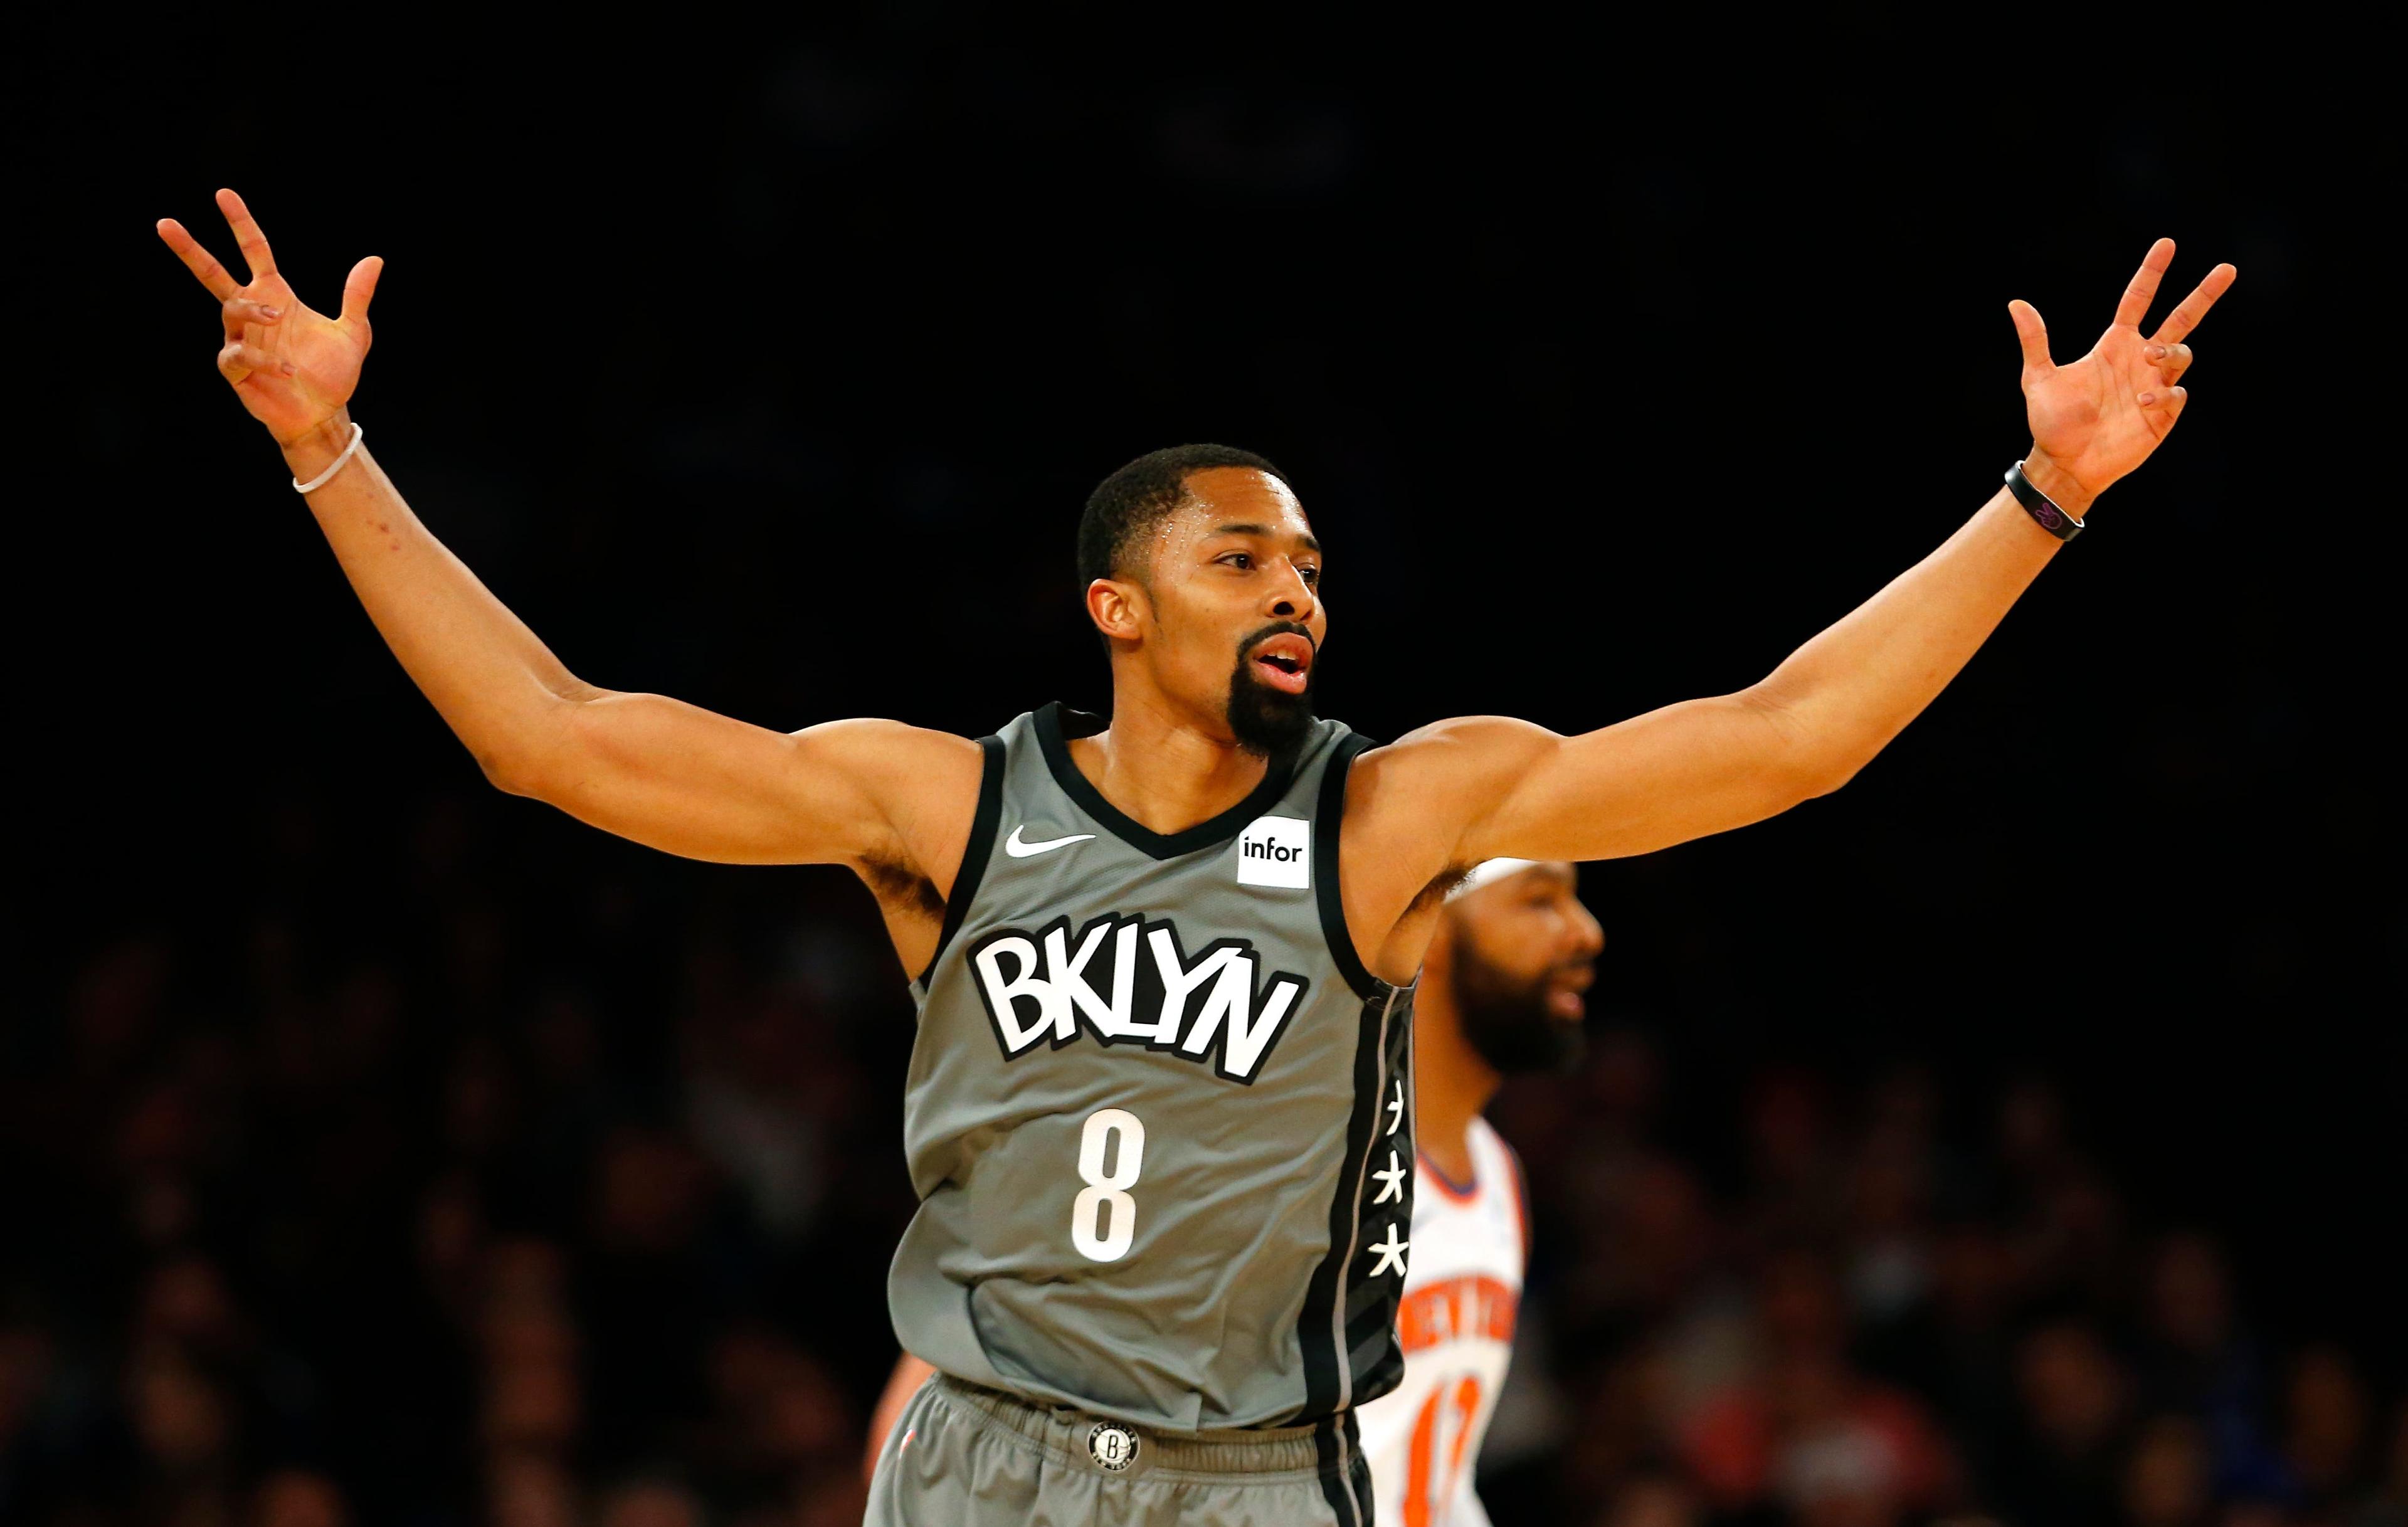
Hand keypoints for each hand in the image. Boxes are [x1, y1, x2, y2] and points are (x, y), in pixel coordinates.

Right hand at [157, 189, 382, 446]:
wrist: (325, 414)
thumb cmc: (332, 372)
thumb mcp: (353, 332)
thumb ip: (357, 296)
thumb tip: (375, 260)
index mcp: (275, 294)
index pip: (254, 250)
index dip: (240, 222)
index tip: (223, 194)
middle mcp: (253, 312)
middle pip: (212, 274)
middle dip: (190, 250)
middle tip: (165, 223)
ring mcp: (241, 338)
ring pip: (230, 310)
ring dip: (254, 309)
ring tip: (280, 315)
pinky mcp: (237, 369)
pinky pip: (239, 354)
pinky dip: (264, 358)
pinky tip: (288, 368)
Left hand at [2008, 239, 2236, 510]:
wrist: (2064, 463)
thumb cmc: (2052, 421)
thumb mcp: (2039, 378)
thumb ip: (2035, 340)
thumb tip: (2016, 303)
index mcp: (2114, 345)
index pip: (2138, 300)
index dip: (2152, 273)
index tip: (2167, 244)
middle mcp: (2139, 360)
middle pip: (2180, 319)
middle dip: (2203, 295)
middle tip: (2226, 269)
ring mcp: (2154, 386)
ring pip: (2181, 353)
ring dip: (2169, 350)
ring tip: (2148, 357)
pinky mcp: (2162, 415)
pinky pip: (2177, 395)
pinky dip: (2166, 394)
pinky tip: (2143, 403)